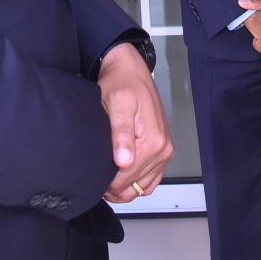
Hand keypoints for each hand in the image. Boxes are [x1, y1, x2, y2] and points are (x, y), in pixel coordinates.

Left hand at [96, 41, 173, 202]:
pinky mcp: (163, 149)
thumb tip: (124, 161)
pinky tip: (121, 178)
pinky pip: (153, 178)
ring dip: (126, 188)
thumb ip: (121, 134)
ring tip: (106, 181)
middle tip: (96, 180)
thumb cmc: (122, 84)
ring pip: (145, 186)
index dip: (108, 184)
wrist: (131, 72)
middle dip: (115, 187)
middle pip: (136, 184)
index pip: (128, 177)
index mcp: (154, 140)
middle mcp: (164, 148)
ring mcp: (165, 150)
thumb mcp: (117, 105)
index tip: (95, 180)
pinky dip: (138, 182)